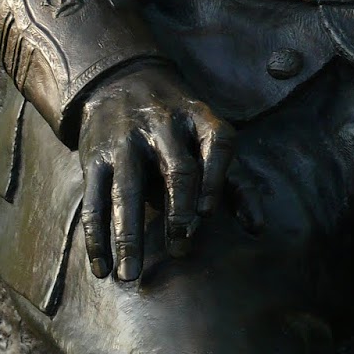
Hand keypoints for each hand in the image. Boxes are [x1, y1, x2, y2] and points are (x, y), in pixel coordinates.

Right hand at [77, 61, 235, 281]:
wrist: (122, 79)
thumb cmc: (179, 126)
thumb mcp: (208, 138)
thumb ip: (234, 182)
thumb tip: (258, 229)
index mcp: (200, 119)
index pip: (217, 145)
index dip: (216, 178)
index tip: (208, 214)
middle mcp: (164, 126)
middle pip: (177, 168)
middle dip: (179, 211)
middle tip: (181, 249)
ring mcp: (126, 140)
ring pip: (128, 189)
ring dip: (129, 235)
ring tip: (130, 275)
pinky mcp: (95, 157)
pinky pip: (95, 200)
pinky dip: (96, 236)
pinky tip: (102, 267)